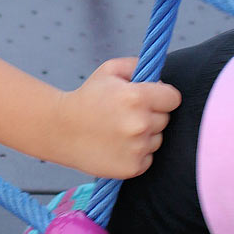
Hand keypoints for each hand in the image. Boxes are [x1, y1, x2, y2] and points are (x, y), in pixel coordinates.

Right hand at [56, 58, 180, 179]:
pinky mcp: (133, 168)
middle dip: (151, 115)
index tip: (150, 98)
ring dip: (145, 135)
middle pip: (165, 119)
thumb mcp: (109, 70)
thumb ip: (138, 66)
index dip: (162, 96)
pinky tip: (117, 145)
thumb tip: (160, 77)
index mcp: (137, 97)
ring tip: (119, 130)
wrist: (60, 129)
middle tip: (126, 114)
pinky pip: (148, 157)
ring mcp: (137, 148)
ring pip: (157, 139)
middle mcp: (140, 124)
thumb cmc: (86, 97)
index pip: (173, 98)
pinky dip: (137, 153)